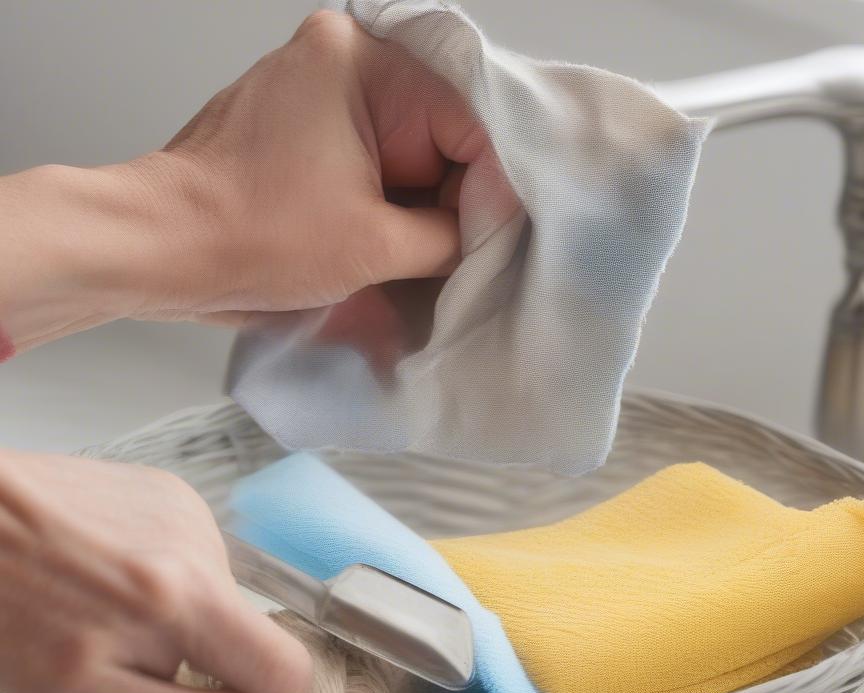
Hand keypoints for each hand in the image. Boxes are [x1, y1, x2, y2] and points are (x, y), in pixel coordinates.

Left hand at [0, 10, 509, 349]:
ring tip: (415, 258)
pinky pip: (370, 159)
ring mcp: (317, 90)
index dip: (488, 189)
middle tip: (456, 257)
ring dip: (418, 207)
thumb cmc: (249, 235)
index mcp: (361, 61)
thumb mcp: (377, 246)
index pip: (466, 123)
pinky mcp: (301, 126)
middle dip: (451, 199)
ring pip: (405, 151)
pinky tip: (386, 244)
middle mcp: (339, 59)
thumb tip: (488, 235)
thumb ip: (452, 237)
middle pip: (437, 134)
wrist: (164, 251)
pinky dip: (385, 202)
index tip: (493, 241)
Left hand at [0, 450, 311, 692]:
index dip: (277, 692)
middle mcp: (197, 548)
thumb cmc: (1, 609)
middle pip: (239, 623)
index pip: (282, 664)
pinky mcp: (169, 488)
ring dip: (175, 601)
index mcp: (179, 606)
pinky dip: (160, 565)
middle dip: (198, 644)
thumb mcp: (74, 689)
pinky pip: (188, 548)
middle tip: (128, 642)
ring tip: (106, 595)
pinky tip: (108, 563)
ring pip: (211, 585)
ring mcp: (186, 509)